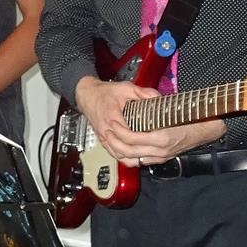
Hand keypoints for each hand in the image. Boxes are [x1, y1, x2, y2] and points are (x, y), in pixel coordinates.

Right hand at [74, 75, 198, 164]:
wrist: (88, 95)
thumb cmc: (105, 93)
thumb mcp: (126, 88)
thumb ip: (143, 93)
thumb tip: (158, 97)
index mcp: (113, 116)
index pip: (129, 133)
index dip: (143, 136)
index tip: (155, 135)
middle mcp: (107, 129)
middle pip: (125, 147)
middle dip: (140, 148)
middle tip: (153, 147)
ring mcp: (104, 136)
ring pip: (119, 154)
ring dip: (133, 156)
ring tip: (146, 154)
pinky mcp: (103, 140)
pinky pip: (114, 154)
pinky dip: (124, 158)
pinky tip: (134, 157)